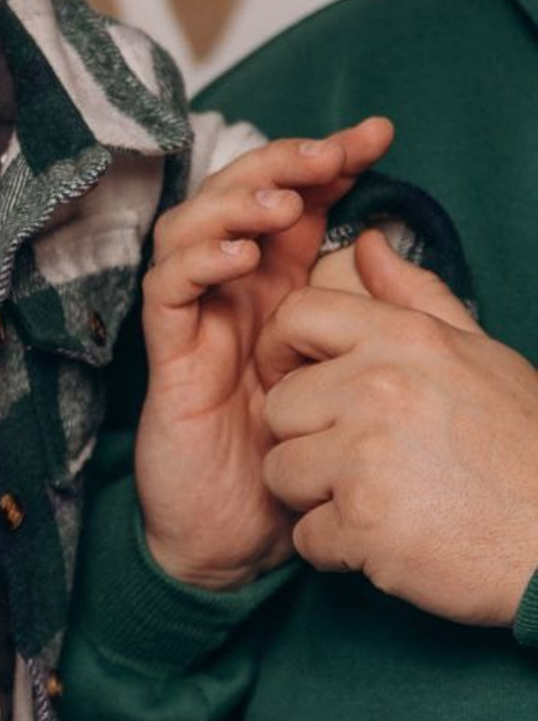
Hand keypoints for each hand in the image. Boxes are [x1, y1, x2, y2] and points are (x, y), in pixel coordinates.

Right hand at [136, 118, 392, 588]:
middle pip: (236, 196)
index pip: (293, 198)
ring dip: (233, 205)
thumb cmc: (292, 449)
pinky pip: (168, 290)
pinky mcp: (166, 349)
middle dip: (281, 163)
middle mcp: (230, 286)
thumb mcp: (342, 364)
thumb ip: (358, 305)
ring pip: (191, 228)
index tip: (375, 133)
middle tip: (329, 153)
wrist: (239, 530)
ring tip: (280, 204)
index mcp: (276, 281)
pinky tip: (238, 258)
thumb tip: (380, 238)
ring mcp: (194, 312)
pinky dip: (198, 263)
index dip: (326, 158)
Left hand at [259, 231, 537, 624]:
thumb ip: (414, 295)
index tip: (304, 383)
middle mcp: (379, 387)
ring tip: (379, 502)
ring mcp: (368, 456)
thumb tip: (366, 243)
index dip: (284, 350)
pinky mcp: (365, 524)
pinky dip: (338, 550)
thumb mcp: (480, 356)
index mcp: (405, 339)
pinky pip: (306, 536)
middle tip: (361, 463)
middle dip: (307, 440)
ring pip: (281, 471)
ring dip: (317, 497)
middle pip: (279, 405)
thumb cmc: (525, 451)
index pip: (295, 314)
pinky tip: (389, 544)